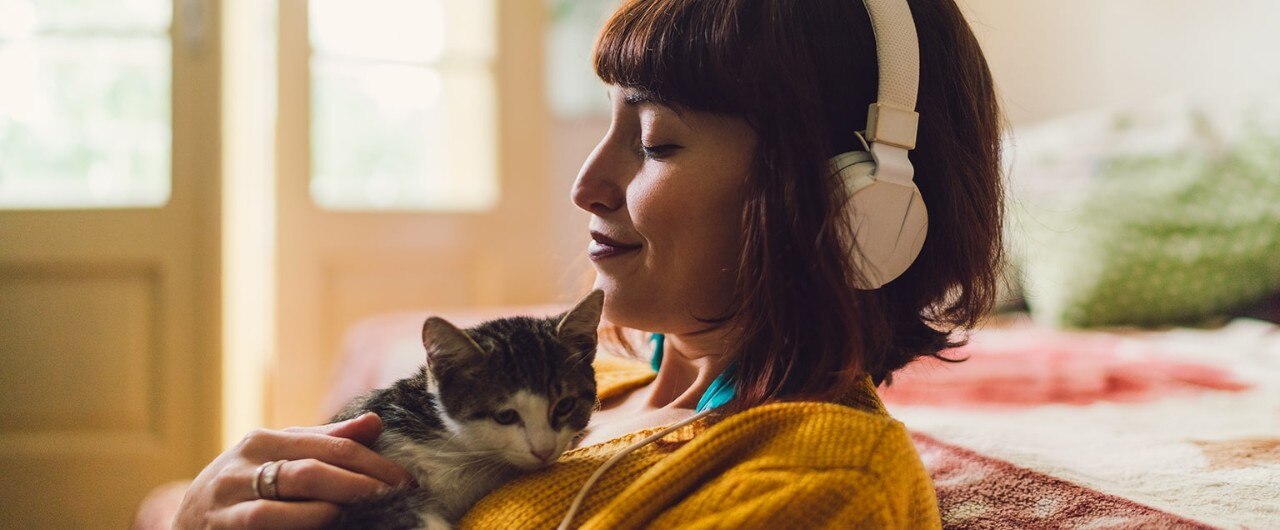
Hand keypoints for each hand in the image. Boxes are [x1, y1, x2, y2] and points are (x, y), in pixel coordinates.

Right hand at [174, 412, 415, 528]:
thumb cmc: (243, 489)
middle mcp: (242, 467)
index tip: (406, 480)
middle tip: (394, 499)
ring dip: (332, 512)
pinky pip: (266, 528)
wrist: (186, 526)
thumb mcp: (278, 459)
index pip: (330, 446)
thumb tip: (375, 423)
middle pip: (312, 472)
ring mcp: (228, 503)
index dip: (373, 464)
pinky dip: (301, 527)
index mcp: (263, 442)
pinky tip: (328, 527)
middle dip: (360, 487)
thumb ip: (325, 442)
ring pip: (288, 506)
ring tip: (366, 515)